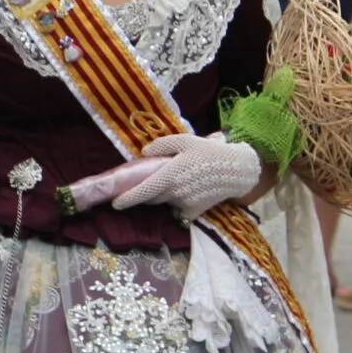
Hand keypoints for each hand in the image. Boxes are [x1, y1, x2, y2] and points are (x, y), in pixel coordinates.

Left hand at [112, 133, 265, 218]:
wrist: (236, 170)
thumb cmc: (209, 151)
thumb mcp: (185, 140)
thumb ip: (162, 146)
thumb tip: (144, 153)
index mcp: (170, 175)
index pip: (142, 191)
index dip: (126, 199)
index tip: (115, 203)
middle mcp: (175, 193)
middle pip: (150, 197)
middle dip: (146, 191)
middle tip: (153, 178)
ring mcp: (184, 204)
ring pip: (164, 202)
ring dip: (163, 194)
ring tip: (177, 179)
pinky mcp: (194, 212)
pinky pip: (177, 209)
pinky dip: (177, 202)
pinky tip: (189, 190)